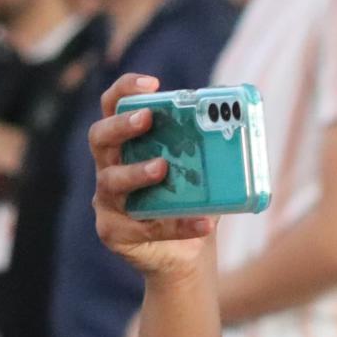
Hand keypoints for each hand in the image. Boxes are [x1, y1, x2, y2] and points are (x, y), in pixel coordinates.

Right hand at [89, 74, 214, 278]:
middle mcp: (109, 166)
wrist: (187, 253)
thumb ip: (210, 146)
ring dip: (137, 172)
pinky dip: (176, 225)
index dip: (125, 90)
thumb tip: (237, 116)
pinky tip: (203, 223)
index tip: (151, 84)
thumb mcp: (201, 170)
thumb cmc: (190, 201)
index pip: (113, 106)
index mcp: (126, 142)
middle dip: (121, 125)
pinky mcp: (114, 232)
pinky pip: (141, 226)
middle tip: (147, 119)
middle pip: (100, 137)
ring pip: (112, 181)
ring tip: (162, 168)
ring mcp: (107, 200)